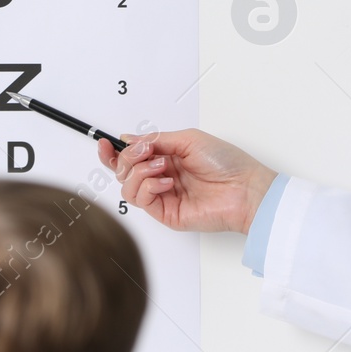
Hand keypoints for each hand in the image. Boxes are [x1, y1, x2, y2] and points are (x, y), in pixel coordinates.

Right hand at [97, 129, 276, 234]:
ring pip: (127, 186)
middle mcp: (162, 177)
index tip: (105, 143)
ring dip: (138, 171)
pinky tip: (166, 182)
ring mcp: (163, 196)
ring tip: (161, 167)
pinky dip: (148, 186)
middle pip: (123, 170)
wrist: (245, 189)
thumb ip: (156, 139)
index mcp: (167, 158)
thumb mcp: (188, 139)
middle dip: (127, 158)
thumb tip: (129, 139)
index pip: (131, 157)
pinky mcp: (166, 213)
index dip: (113, 151)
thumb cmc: (227, 163)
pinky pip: (140, 199)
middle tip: (145, 152)